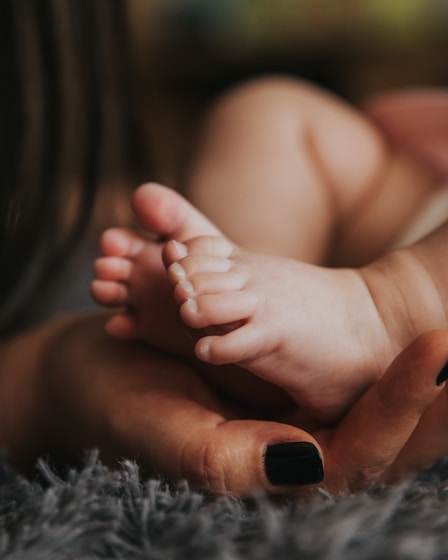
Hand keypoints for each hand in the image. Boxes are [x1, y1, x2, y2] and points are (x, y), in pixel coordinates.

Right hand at [4, 312, 446, 495]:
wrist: (94, 373)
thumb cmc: (119, 407)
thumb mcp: (167, 431)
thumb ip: (229, 461)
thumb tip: (313, 461)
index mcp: (269, 476)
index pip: (360, 456)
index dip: (403, 408)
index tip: (437, 349)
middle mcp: (289, 454)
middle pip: (385, 440)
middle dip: (432, 400)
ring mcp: (287, 421)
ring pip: (372, 409)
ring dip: (419, 380)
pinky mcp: (280, 392)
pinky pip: (345, 383)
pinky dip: (382, 361)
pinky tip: (413, 334)